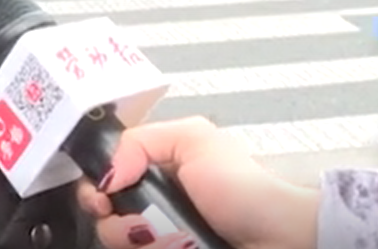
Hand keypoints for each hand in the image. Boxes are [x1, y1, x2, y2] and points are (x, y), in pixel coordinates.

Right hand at [77, 117, 320, 248]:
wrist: (282, 240)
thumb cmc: (244, 188)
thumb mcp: (194, 139)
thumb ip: (140, 141)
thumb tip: (108, 176)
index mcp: (154, 174)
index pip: (103, 182)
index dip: (95, 190)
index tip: (103, 197)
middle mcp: (151, 210)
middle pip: (103, 220)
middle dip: (113, 223)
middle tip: (138, 226)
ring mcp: (160, 240)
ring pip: (119, 244)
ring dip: (134, 241)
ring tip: (172, 240)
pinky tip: (177, 247)